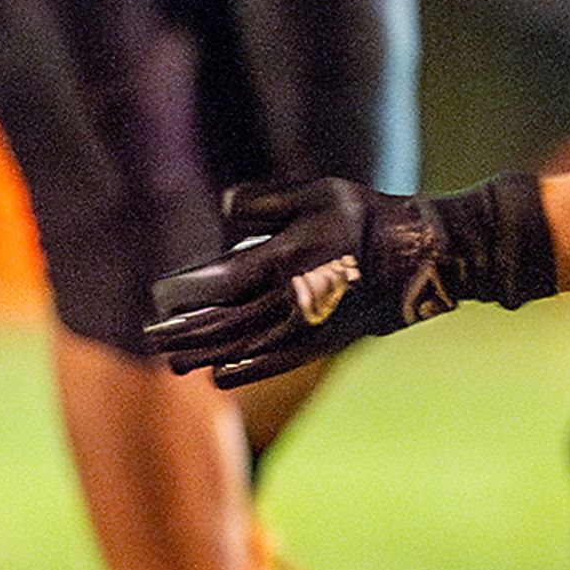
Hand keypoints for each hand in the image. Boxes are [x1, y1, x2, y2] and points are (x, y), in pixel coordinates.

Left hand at [145, 176, 454, 386]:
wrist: (419, 257)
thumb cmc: (363, 216)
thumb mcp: (316, 193)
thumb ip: (265, 201)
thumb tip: (224, 209)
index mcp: (288, 261)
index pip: (222, 283)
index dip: (187, 293)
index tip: (158, 295)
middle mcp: (293, 302)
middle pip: (225, 324)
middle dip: (184, 331)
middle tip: (150, 336)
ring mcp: (309, 328)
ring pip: (246, 349)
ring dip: (205, 355)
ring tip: (171, 361)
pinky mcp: (323, 343)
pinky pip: (276, 363)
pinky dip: (245, 371)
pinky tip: (219, 376)